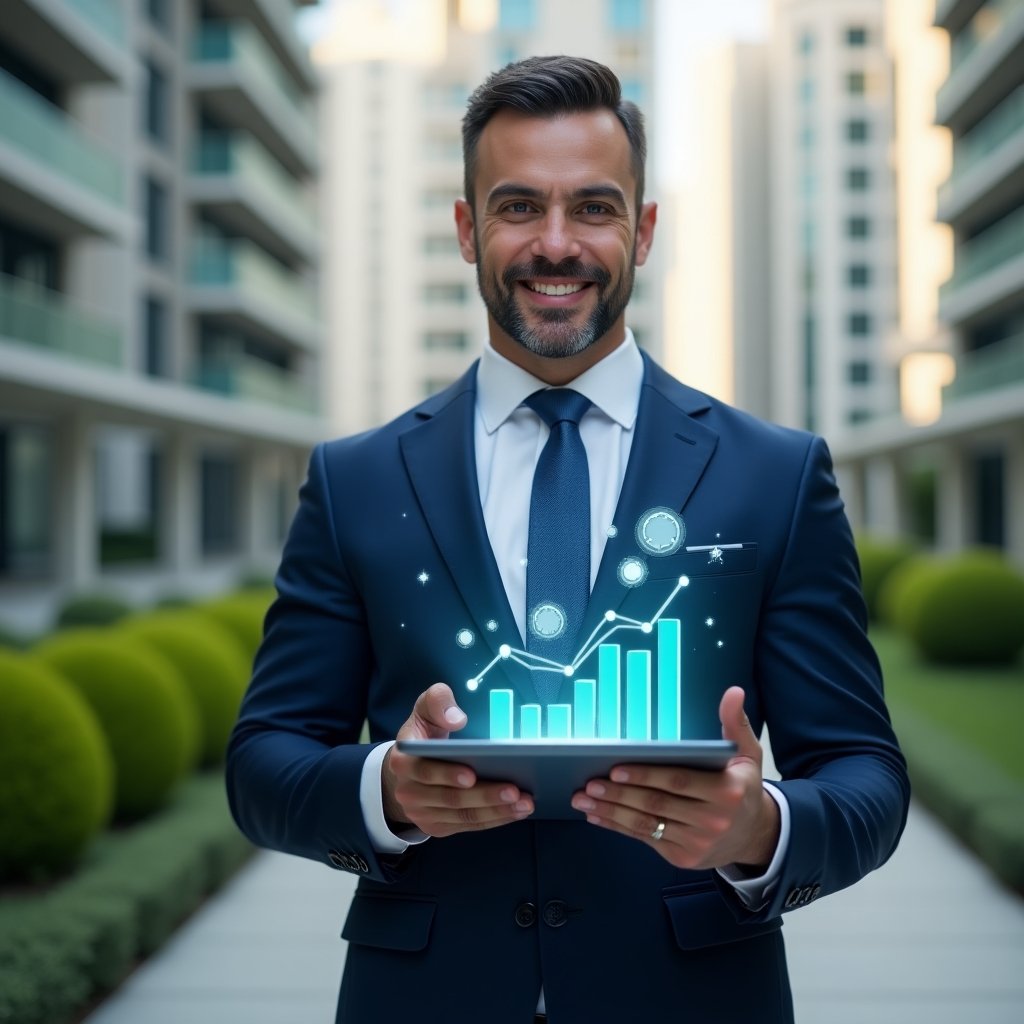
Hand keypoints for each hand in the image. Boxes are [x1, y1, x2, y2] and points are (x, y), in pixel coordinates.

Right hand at [382, 683, 533, 836]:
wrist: (409, 768)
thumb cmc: (424, 733)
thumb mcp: (426, 708)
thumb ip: (437, 701)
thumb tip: (456, 718)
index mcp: (403, 761)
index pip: (424, 771)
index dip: (447, 774)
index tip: (472, 774)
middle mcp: (409, 792)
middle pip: (450, 799)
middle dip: (484, 796)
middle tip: (515, 790)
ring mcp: (422, 813)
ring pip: (463, 816)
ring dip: (496, 811)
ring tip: (524, 802)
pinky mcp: (438, 826)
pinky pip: (469, 825)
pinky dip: (494, 819)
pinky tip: (516, 811)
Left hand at [569, 686, 779, 870]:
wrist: (755, 836)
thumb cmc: (743, 787)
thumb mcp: (747, 754)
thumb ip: (736, 723)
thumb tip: (733, 692)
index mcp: (727, 791)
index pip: (678, 781)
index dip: (646, 776)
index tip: (616, 769)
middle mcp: (712, 819)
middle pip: (657, 804)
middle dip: (619, 794)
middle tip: (589, 784)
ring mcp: (697, 842)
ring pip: (646, 825)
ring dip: (611, 812)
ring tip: (583, 800)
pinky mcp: (683, 857)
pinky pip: (645, 840)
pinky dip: (618, 827)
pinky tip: (598, 816)